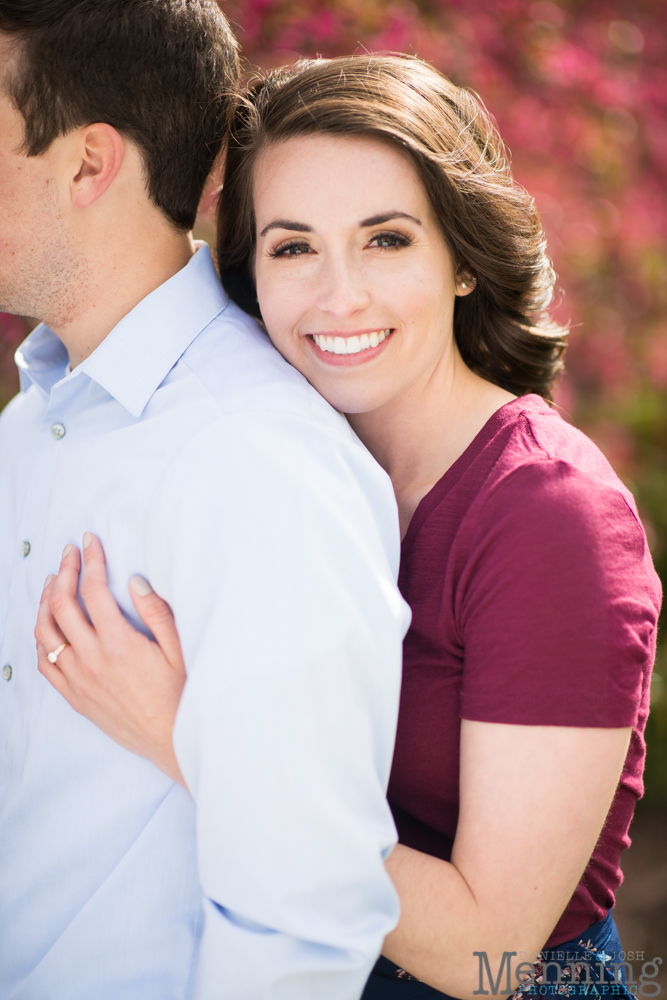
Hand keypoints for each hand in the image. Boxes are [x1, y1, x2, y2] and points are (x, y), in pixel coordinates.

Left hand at [35, 533, 187, 788]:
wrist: (171, 741)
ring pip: (45, 633)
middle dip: (64, 572)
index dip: (91, 561)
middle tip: (70, 554)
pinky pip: (45, 664)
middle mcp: (92, 660)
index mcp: (120, 644)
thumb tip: (136, 582)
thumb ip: (157, 613)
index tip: (90, 543)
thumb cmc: (180, 697)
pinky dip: (41, 639)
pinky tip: (47, 626)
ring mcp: (79, 680)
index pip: (94, 591)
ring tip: (53, 583)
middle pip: (62, 605)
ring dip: (45, 602)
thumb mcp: (179, 650)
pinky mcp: (75, 697)